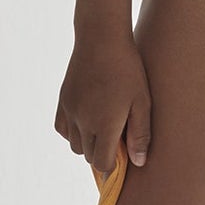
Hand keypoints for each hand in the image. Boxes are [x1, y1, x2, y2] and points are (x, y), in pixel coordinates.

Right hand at [54, 29, 152, 174]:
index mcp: (104, 124)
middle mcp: (82, 121)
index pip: (102, 163)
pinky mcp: (62, 101)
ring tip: (105, 126)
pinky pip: (63, 130)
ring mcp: (70, 111)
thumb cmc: (128, 70)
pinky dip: (74, 131)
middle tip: (119, 137)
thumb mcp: (142, 102)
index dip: (114, 165)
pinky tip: (88, 119)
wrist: (101, 39)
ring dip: (89, 143)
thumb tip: (139, 162)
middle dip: (103, 153)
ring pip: (75, 145)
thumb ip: (140, 134)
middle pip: (89, 156)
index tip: (124, 156)